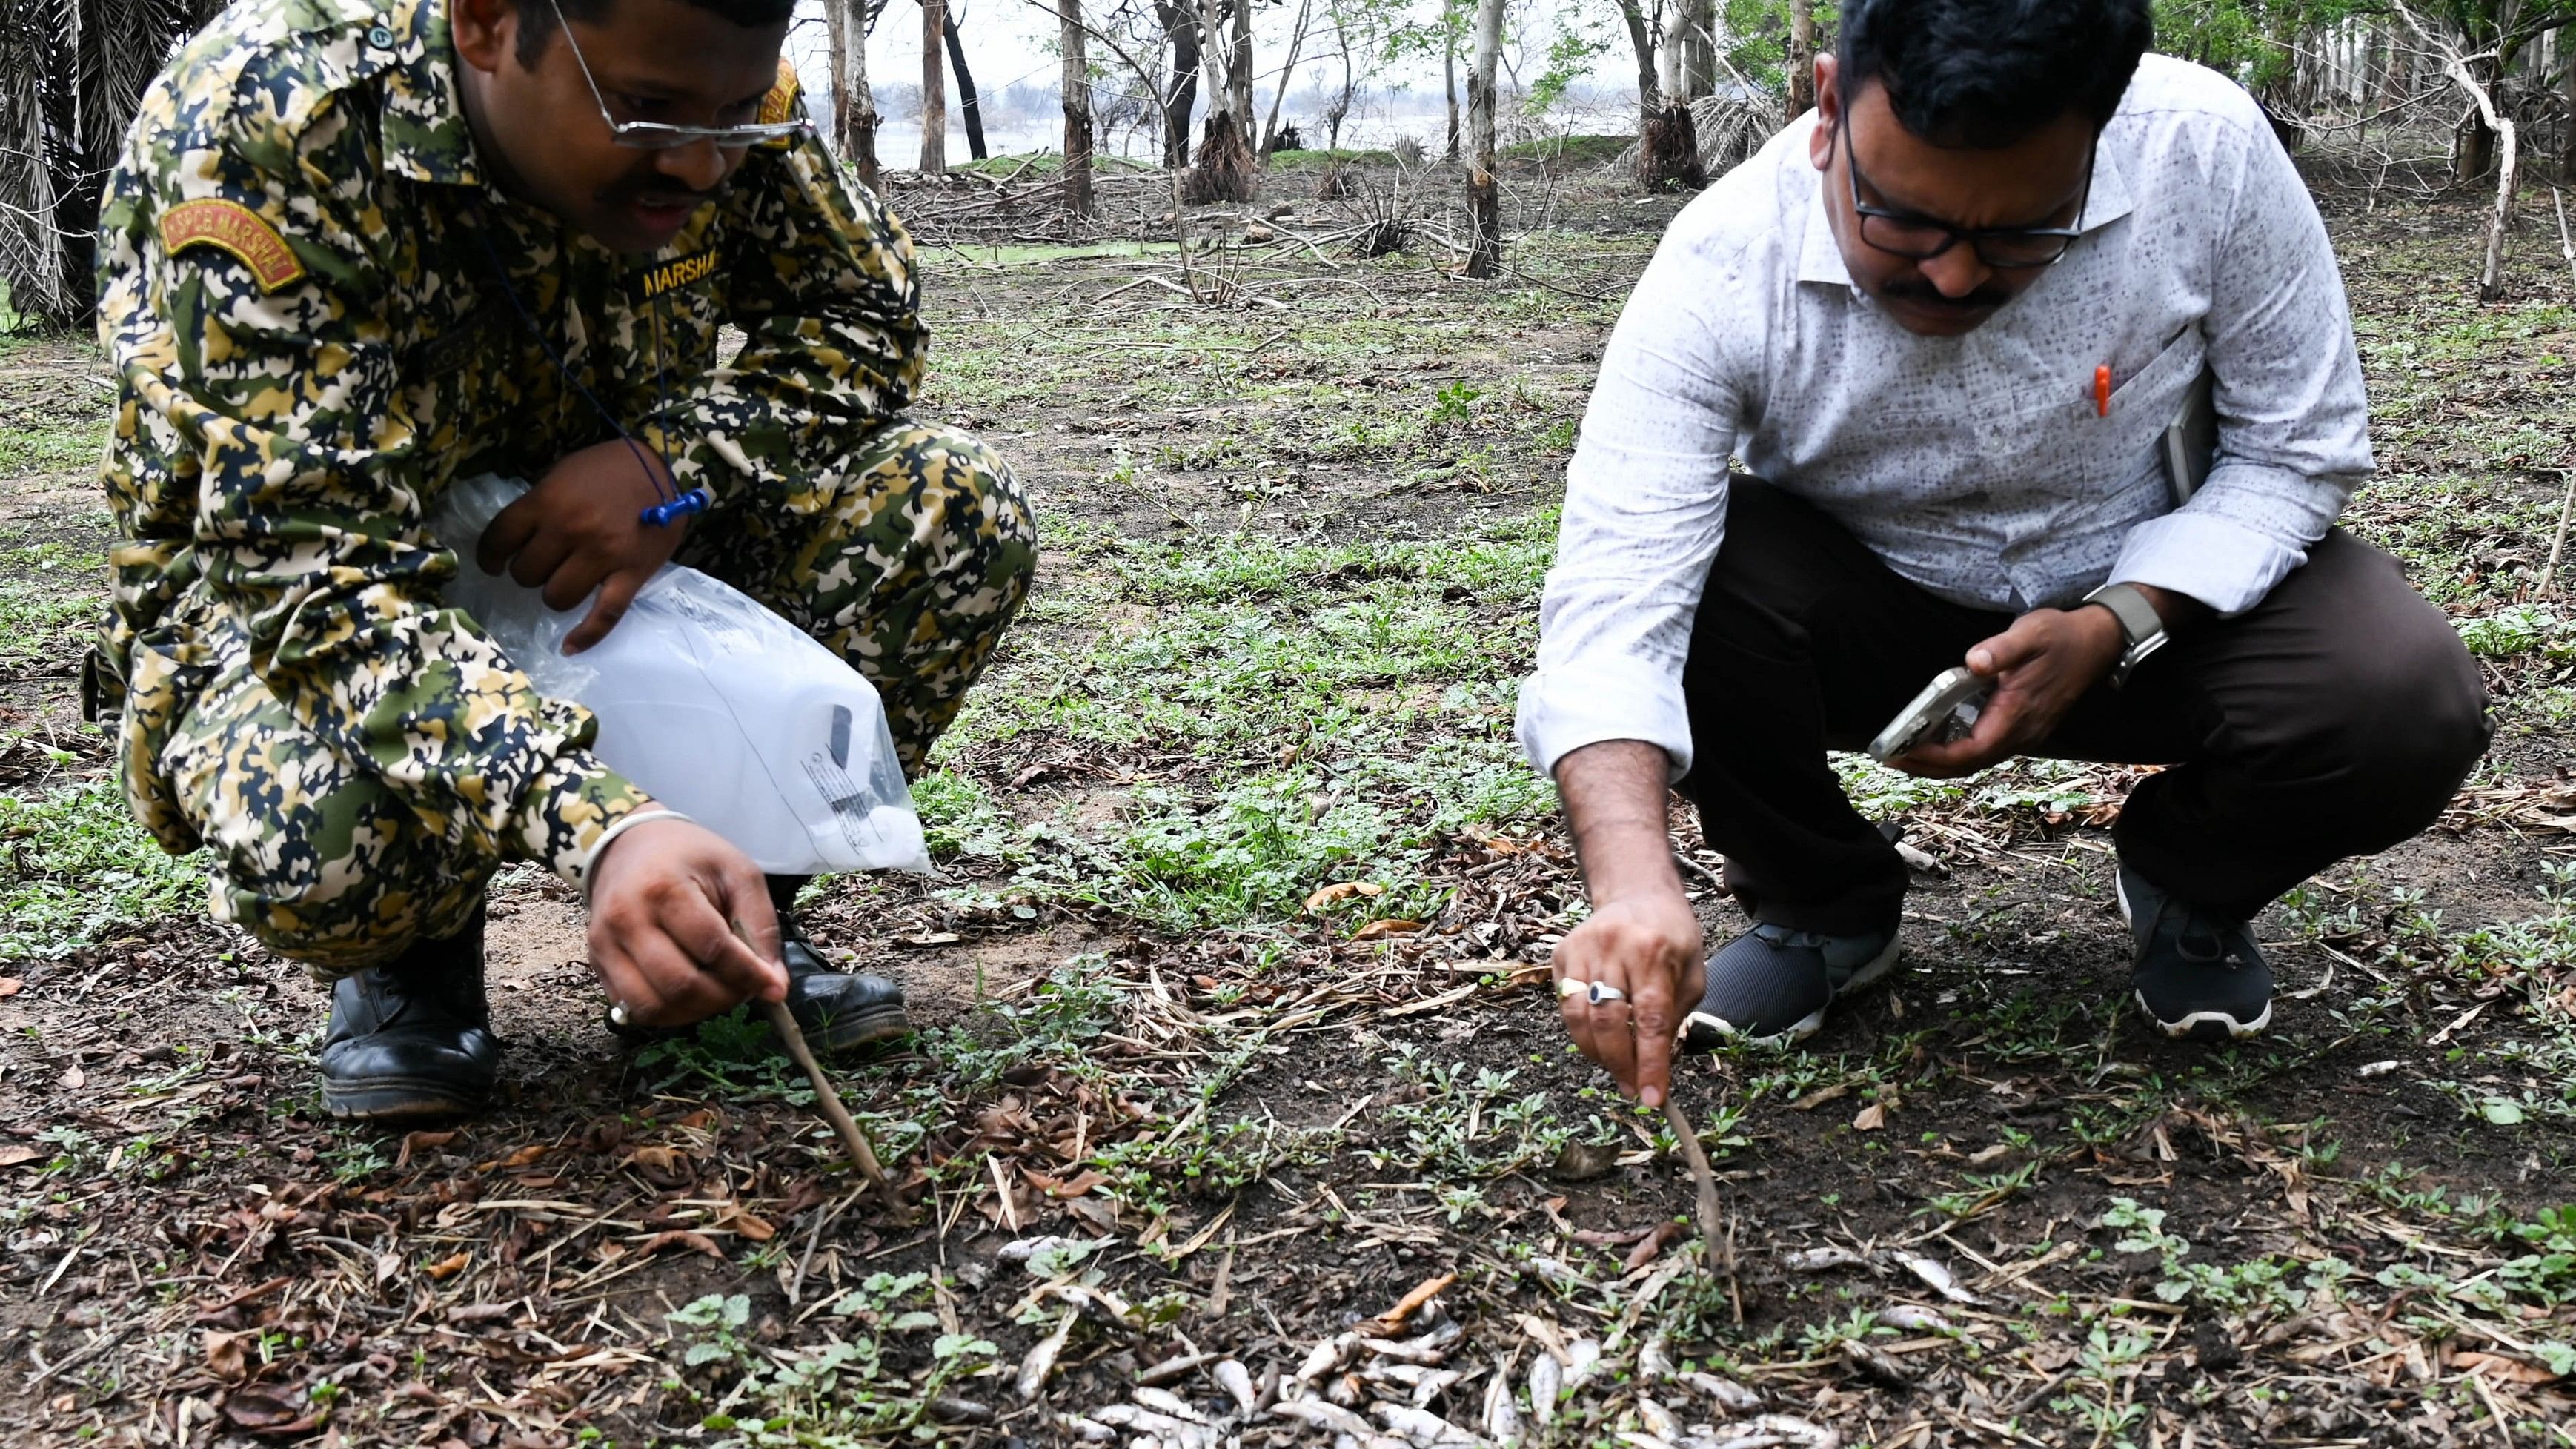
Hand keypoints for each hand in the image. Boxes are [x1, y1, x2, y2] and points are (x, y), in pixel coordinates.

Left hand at [475, 440, 685, 654]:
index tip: (493, 563)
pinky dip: (586, 636)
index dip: (490, 556)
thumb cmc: (607, 468)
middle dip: (529, 571)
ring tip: (565, 581)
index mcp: (548, 501)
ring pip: (556, 598)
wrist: (663, 467)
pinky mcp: (631, 575)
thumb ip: (539, 506)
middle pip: (527, 573)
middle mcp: (571, 530)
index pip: (499, 539)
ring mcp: (602, 555)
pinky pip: (604, 616)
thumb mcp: (562, 473)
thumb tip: (516, 540)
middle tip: (542, 563)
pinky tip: (569, 647)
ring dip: (555, 593)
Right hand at [586, 815, 787, 1027]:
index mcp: (663, 887)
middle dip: (723, 997)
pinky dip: (669, 1013)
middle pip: (680, 983)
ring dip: (696, 1012)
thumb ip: (761, 926)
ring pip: (653, 1006)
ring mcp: (605, 944)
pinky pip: (632, 1008)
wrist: (630, 844)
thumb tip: (775, 987)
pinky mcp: (596, 962)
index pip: (712, 947)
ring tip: (720, 993)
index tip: (774, 988)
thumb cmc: (691, 857)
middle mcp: (626, 919)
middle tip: (746, 989)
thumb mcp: (738, 873)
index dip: (748, 974)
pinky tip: (692, 996)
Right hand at [1552, 890, 1706, 1108]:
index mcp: (1653, 951)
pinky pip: (1565, 1006)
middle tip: (1634, 1089)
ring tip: (1617, 1069)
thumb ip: (1675, 1018)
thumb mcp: (1693, 974)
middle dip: (1621, 1065)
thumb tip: (1655, 1066)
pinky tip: (1600, 1039)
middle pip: (1608, 1021)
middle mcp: (1613, 947)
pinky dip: (1581, 1032)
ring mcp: (1581, 948)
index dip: (1651, 1063)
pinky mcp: (1561, 953)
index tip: (1652, 1099)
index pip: (1650, 1019)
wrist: (1637, 893)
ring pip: (1579, 1017)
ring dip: (1597, 1054)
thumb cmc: (1672, 937)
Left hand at [1893, 605, 2124, 777]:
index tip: (1905, 751)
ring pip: (1977, 761)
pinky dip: (1957, 753)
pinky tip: (1936, 741)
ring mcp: (2024, 733)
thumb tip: (1974, 662)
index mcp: (2018, 715)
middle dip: (1929, 767)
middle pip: (1969, 764)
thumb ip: (2000, 649)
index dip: (1936, 757)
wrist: (2097, 642)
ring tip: (1905, 754)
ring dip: (1940, 763)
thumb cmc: (2061, 637)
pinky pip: (1985, 749)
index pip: (1972, 750)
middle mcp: (2022, 733)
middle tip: (1891, 759)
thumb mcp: (2029, 634)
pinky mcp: (2023, 727)